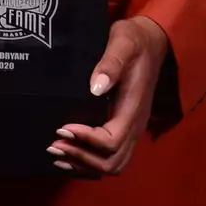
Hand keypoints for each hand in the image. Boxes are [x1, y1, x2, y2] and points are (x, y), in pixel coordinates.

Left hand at [48, 15, 168, 177]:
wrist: (149, 42)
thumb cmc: (134, 40)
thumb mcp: (123, 42)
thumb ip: (111, 62)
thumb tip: (96, 87)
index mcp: (133, 108)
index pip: (111, 140)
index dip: (86, 139)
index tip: (63, 127)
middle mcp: (135, 125)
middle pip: (112, 161)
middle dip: (82, 157)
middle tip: (55, 144)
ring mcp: (132, 129)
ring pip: (112, 164)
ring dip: (84, 163)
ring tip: (58, 152)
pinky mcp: (124, 128)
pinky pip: (111, 157)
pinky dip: (89, 161)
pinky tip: (69, 155)